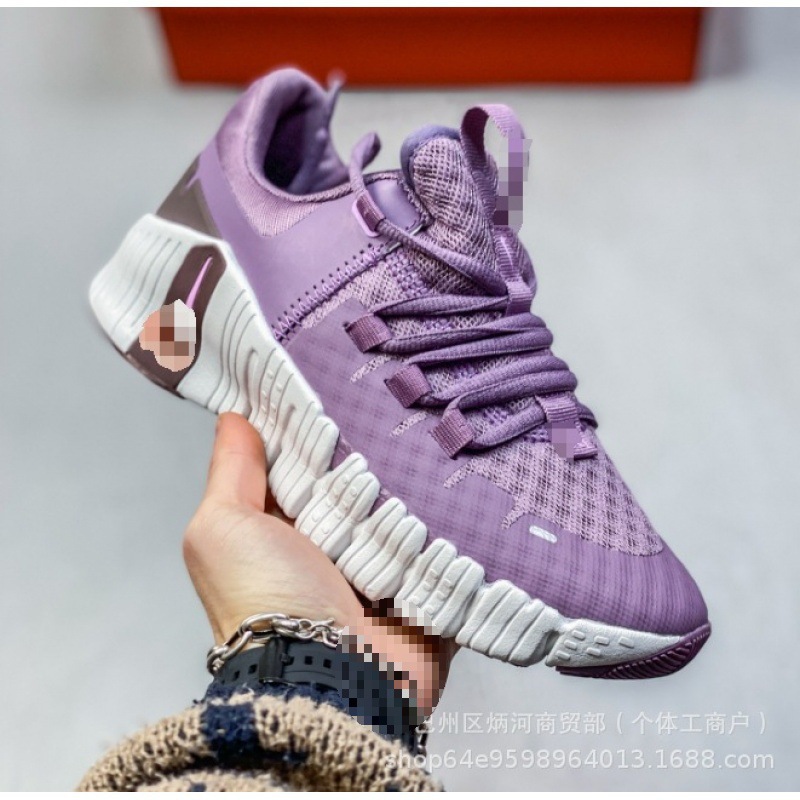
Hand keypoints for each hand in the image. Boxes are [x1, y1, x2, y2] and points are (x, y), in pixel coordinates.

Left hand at [183, 412, 454, 714]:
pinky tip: (478, 480)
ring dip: (424, 486)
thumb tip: (234, 417)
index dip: (325, 425)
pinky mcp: (428, 592)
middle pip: (367, 482)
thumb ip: (230, 472)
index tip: (348, 382)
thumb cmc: (263, 601)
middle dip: (383, 451)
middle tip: (409, 406)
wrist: (325, 681)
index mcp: (288, 528)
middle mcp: (336, 546)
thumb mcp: (223, 529)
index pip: (311, 462)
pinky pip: (453, 547)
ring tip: (450, 435)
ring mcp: (385, 571)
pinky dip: (462, 524)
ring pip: (412, 509)